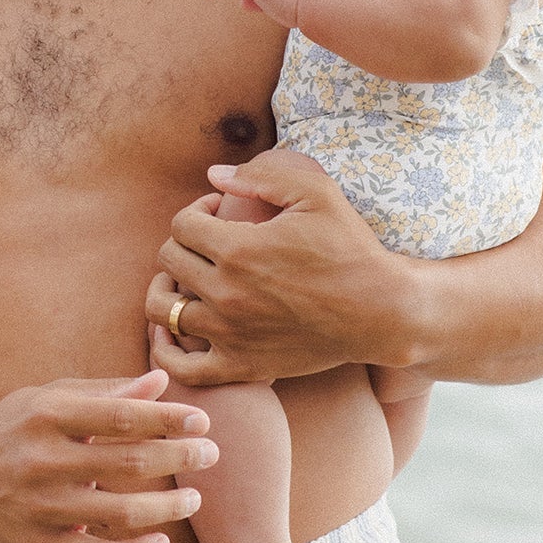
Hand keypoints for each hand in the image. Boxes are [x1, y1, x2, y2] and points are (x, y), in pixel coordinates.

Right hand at [0, 370, 218, 542]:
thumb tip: (162, 382)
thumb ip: (105, 393)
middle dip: (179, 458)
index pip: (121, 415)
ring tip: (193, 498)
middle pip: (128, 461)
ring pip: (118, 513)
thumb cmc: (9, 429)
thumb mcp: (47, 399)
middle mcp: (42, 459)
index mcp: (47, 415)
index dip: (168, 419)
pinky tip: (160, 541)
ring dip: (166, 507)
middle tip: (212, 455)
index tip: (202, 421)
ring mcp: (38, 506)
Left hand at [145, 151, 405, 386]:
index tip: (219, 213)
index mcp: (237, 250)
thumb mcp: (316, 192)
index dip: (197, 211)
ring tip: (187, 280)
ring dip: (167, 288)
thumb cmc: (350, 248)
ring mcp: (230, 335)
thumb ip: (262, 175)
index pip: (181, 225)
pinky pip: (182, 367)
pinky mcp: (241, 366)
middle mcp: (225, 294)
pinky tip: (172, 333)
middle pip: (169, 261)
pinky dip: (166, 351)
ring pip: (163, 310)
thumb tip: (213, 175)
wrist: (380, 311)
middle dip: (184, 243)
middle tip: (209, 243)